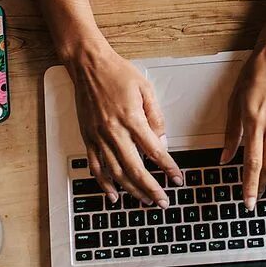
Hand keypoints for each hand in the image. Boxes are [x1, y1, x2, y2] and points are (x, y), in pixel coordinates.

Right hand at [65, 38, 182, 206]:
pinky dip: (104, 184)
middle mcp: (114, 131)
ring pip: (116, 173)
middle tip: (163, 201)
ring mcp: (98, 137)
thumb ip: (156, 118)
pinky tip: (113, 195)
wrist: (88, 65)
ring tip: (145, 200)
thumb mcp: (146, 90)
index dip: (168, 168)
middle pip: (135, 169)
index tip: (177, 179)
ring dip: (132, 190)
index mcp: (132, 119)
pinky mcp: (88, 138)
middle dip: (151, 189)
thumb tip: (161, 142)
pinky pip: (95, 166)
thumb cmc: (118, 73)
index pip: (154, 151)